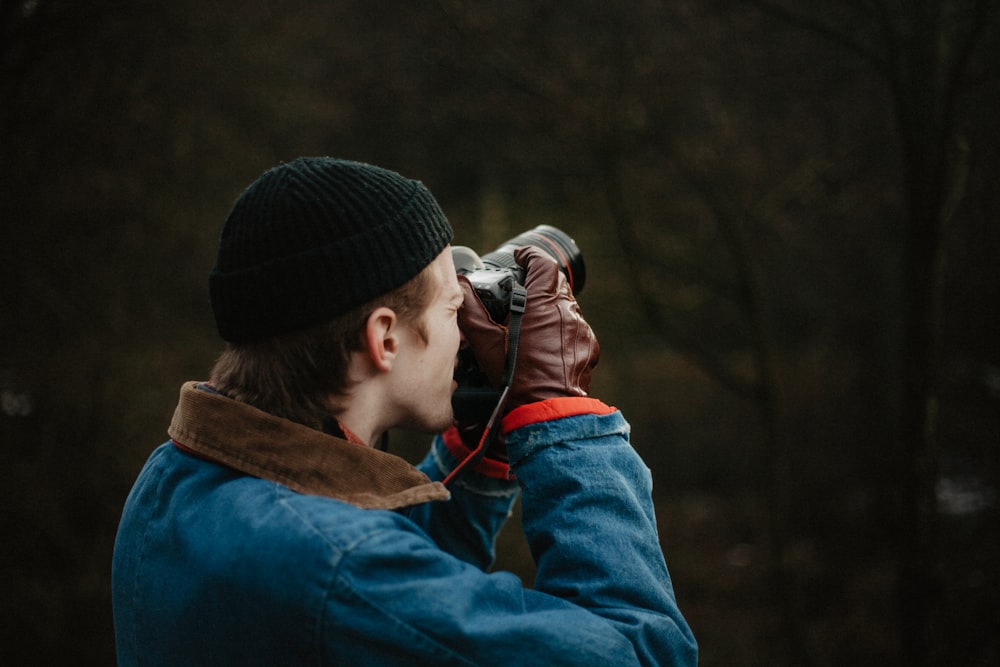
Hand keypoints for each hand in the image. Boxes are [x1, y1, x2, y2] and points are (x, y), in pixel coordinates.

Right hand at [458, 246, 599, 413]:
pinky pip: (575, 329)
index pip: (543, 264)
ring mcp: (581, 331)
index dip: (530, 256)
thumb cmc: (515, 378)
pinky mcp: (588, 348)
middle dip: (539, 282)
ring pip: (566, 307)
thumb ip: (471, 310)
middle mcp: (567, 313)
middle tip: (520, 289)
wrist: (545, 411)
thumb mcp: (484, 342)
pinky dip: (560, 329)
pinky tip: (545, 344)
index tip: (520, 257)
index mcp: (543, 304)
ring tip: (530, 320)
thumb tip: (461, 285)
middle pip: (556, 284)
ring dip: (550, 307)